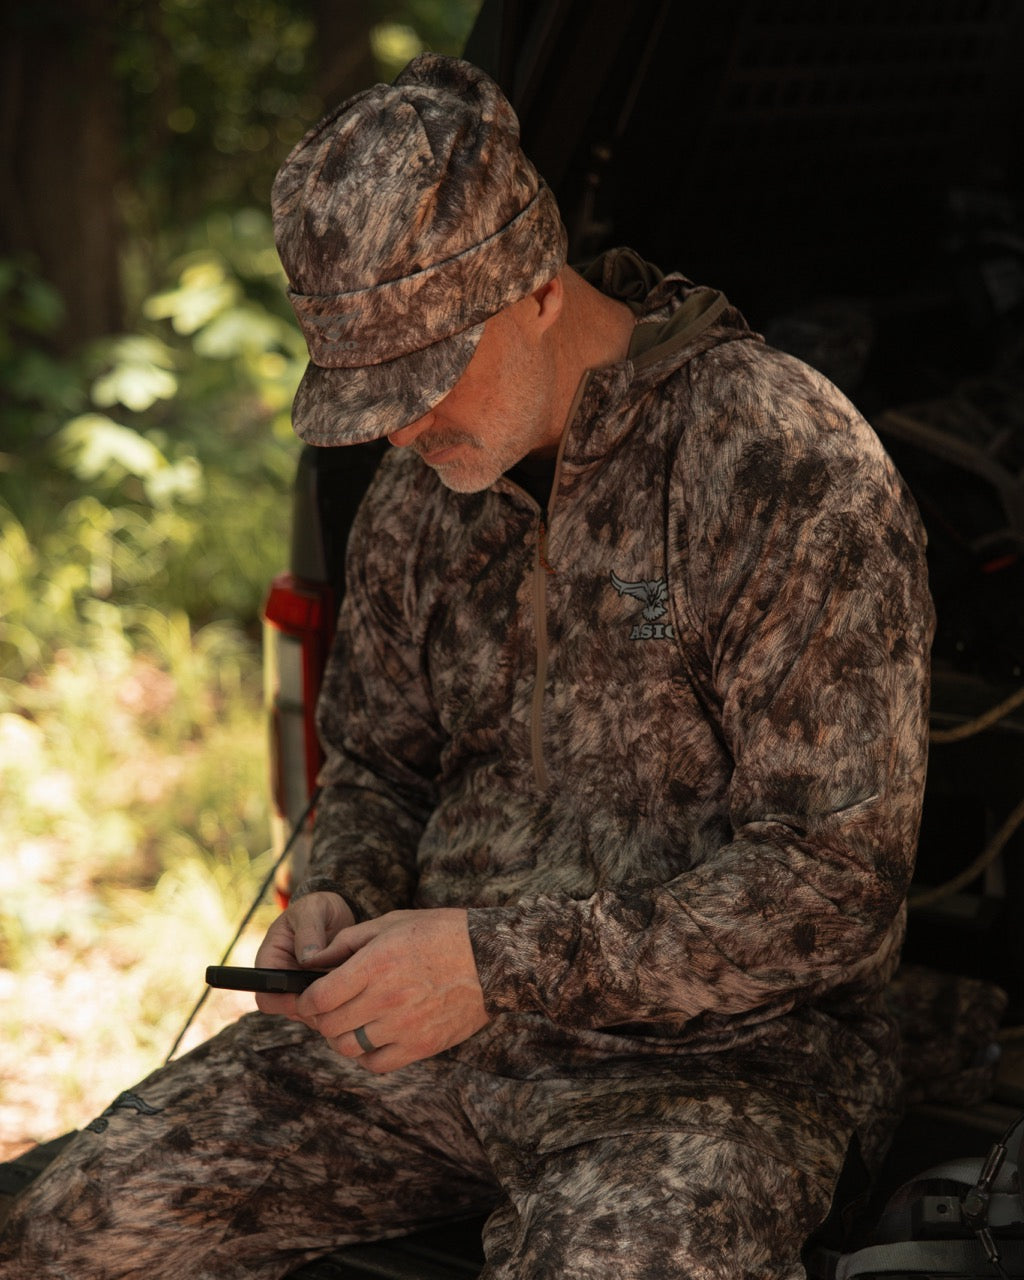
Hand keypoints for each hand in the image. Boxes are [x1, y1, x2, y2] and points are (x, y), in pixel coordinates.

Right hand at [253, 891, 355, 1019]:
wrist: (336, 913)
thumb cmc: (318, 908)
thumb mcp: (312, 909)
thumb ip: (309, 930)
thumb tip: (308, 959)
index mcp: (271, 960)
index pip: (265, 995)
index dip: (283, 1002)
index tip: (309, 996)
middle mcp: (283, 979)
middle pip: (289, 1010)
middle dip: (312, 1008)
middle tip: (339, 996)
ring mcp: (301, 988)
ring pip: (310, 1013)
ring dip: (329, 1008)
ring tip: (351, 989)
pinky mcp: (320, 993)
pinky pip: (327, 1009)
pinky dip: (340, 1005)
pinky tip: (356, 990)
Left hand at [294, 908, 489, 1072]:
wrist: (492, 958)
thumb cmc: (441, 933)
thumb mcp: (392, 922)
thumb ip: (349, 940)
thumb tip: (315, 958)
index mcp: (375, 964)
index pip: (318, 998)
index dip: (304, 1001)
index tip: (308, 998)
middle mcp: (386, 999)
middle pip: (329, 1025)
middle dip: (321, 1018)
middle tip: (329, 1009)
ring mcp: (404, 1026)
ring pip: (348, 1047)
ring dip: (341, 1037)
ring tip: (351, 1023)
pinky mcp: (421, 1045)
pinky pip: (377, 1063)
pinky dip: (366, 1055)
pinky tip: (372, 1038)